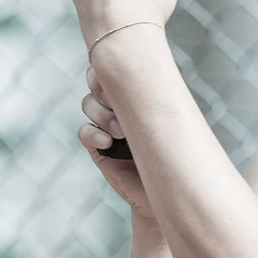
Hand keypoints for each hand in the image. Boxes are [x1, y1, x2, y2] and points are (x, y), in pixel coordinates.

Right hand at [79, 65, 156, 216]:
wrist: (167, 190)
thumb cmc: (174, 153)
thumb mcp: (170, 120)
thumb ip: (161, 98)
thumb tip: (161, 69)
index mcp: (135, 92)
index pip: (115, 68)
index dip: (111, 67)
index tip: (125, 78)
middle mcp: (118, 104)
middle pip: (95, 80)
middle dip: (103, 86)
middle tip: (117, 100)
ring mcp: (105, 125)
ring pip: (88, 103)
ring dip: (102, 113)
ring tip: (120, 132)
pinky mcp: (98, 148)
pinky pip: (84, 132)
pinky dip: (93, 134)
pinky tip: (108, 143)